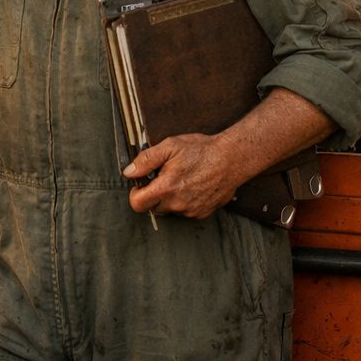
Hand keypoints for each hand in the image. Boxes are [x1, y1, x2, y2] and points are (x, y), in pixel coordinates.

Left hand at [124, 133, 244, 219]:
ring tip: (182, 179)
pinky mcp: (202, 213)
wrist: (232, 159)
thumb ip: (146, 160)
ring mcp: (191, 211)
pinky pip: (185, 211)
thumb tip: (129, 172)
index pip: (137, 205)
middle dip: (154, 194)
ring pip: (170, 209)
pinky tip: (193, 185)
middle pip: (153, 207)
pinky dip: (185, 201)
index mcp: (166, 188)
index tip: (141, 184)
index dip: (135, 194)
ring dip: (170, 198)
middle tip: (165, 176)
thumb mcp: (169, 147)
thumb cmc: (201, 150)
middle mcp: (177, 204)